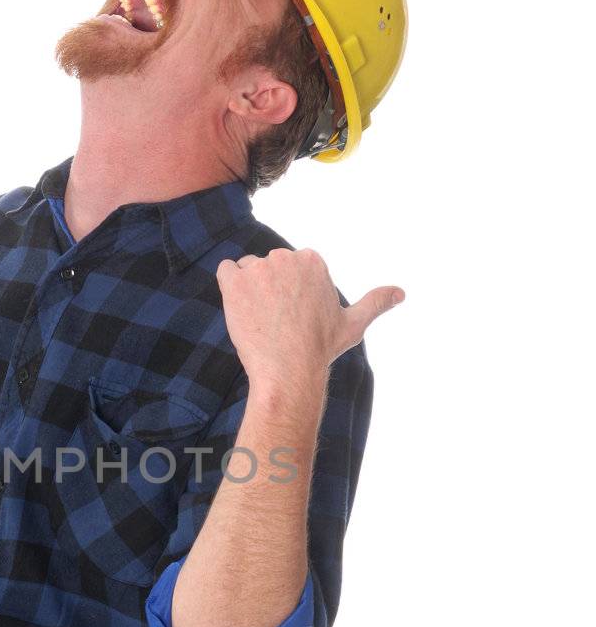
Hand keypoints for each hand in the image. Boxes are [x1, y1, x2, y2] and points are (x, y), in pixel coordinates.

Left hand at [215, 247, 403, 387]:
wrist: (288, 370)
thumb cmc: (320, 348)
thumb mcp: (353, 323)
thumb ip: (376, 302)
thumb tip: (402, 293)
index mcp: (313, 260)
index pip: (290, 267)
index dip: (288, 293)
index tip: (293, 315)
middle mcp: (287, 257)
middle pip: (267, 267)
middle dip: (269, 290)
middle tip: (277, 321)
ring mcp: (259, 268)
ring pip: (246, 271)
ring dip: (249, 291)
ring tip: (261, 321)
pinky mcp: (235, 281)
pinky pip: (225, 271)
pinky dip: (229, 288)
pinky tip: (241, 310)